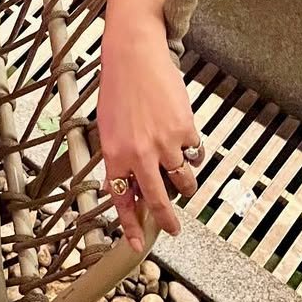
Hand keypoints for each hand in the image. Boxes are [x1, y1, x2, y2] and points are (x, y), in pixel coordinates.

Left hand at [95, 15, 201, 251]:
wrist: (134, 57)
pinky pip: (194, 155)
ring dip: (185, 184)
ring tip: (182, 176)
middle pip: (159, 200)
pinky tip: (184, 140)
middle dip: (168, 220)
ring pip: (183, 180)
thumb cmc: (118, 89)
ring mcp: (164, 144)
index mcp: (114, 155)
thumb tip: (129, 185)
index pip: (122, 200)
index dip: (130, 226)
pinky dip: (192, 153)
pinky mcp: (185, 132)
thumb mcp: (107, 128)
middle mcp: (138, 155)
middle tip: (174, 230)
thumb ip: (119, 157)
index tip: (137, 244)